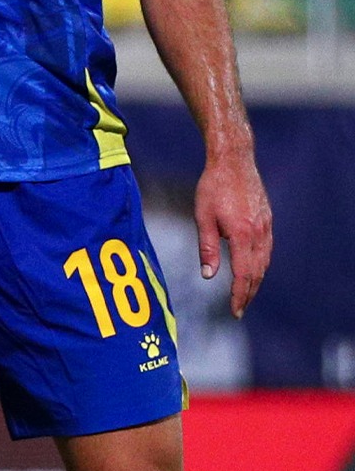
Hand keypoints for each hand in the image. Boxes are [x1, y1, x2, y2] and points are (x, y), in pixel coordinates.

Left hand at [195, 146, 272, 318]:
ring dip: (256, 280)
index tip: (235, 311)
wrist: (233, 160)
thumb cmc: (213, 186)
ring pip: (264, 262)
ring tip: (245, 293)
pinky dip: (260, 264)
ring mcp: (266, 226)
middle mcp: (258, 233)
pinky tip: (252, 267)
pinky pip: (266, 249)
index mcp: (242, 234)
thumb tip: (208, 276)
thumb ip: (207, 247)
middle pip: (257, 272)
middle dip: (249, 293)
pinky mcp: (267, 220)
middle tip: (239, 308)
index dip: (240, 295)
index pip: (244, 274)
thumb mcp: (203, 216)